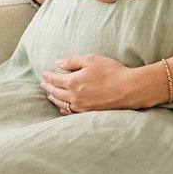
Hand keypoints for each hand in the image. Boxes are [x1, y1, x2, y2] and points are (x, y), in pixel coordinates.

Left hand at [41, 54, 159, 112]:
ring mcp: (81, 107)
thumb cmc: (112, 72)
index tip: (43, 74)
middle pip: (56, 92)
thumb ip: (72, 61)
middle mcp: (74, 96)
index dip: (48, 76)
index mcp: (73, 82)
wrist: (129, 89)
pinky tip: (63, 107)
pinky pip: (71, 113)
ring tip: (50, 95)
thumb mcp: (91, 60)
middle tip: (43, 84)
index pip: (54, 79)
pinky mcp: (89, 113)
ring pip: (62, 104)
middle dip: (48, 88)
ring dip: (54, 99)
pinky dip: (64, 109)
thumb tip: (58, 63)